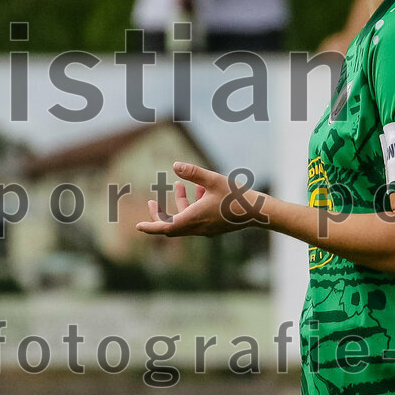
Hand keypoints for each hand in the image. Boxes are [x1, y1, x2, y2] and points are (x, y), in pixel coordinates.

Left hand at [135, 162, 264, 237]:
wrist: (257, 211)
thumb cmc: (236, 196)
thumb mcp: (213, 179)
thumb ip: (194, 173)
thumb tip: (175, 165)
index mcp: (194, 218)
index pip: (165, 227)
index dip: (150, 226)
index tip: (138, 226)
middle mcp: (198, 227)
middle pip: (171, 226)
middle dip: (159, 214)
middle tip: (150, 202)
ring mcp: (206, 229)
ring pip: (185, 220)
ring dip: (180, 204)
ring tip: (181, 185)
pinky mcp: (214, 227)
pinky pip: (196, 219)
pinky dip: (192, 206)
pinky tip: (201, 190)